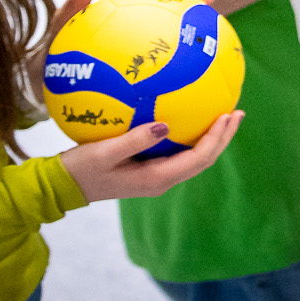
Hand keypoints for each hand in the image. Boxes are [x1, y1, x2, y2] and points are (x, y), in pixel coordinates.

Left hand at [34, 0, 210, 79]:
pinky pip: (162, 78)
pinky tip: (197, 84)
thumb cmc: (48, 62)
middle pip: (168, 18)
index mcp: (121, 23)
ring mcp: (138, 60)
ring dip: (190, 37)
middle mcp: (134, 39)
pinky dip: (178, 77)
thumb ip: (70, 10)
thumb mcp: (57, 34)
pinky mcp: (139, 83)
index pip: (147, 0)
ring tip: (214, 33)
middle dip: (190, 7)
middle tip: (210, 0)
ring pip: (171, 44)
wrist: (45, 93)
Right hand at [60, 111, 243, 202]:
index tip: (227, 115)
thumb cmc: (79, 169)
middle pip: (204, 159)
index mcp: (156, 179)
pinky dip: (193, 138)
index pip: (199, 158)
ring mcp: (156, 177)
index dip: (217, 138)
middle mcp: (161, 180)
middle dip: (223, 137)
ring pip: (194, 158)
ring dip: (212, 138)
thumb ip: (134, 140)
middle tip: (237, 112)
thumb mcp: (103, 153)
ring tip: (224, 116)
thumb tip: (164, 125)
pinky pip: (180, 154)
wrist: (62, 187)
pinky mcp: (148, 171)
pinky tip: (192, 121)